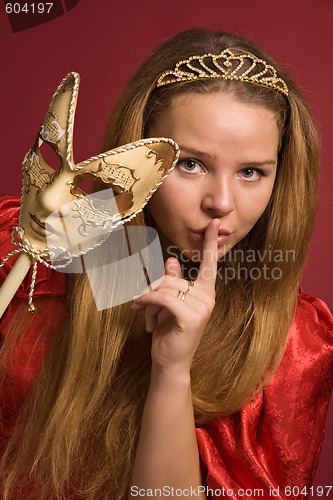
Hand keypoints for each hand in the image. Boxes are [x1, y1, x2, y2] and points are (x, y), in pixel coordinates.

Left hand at [131, 219, 219, 374]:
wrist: (169, 361)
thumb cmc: (169, 332)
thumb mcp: (168, 304)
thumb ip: (172, 281)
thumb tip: (172, 259)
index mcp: (205, 292)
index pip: (209, 263)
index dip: (209, 242)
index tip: (213, 222)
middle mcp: (207, 297)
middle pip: (171, 279)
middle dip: (151, 292)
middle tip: (138, 306)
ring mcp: (201, 307)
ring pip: (165, 288)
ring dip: (146, 301)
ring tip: (141, 315)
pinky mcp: (191, 316)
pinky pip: (162, 298)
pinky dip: (146, 302)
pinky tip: (138, 310)